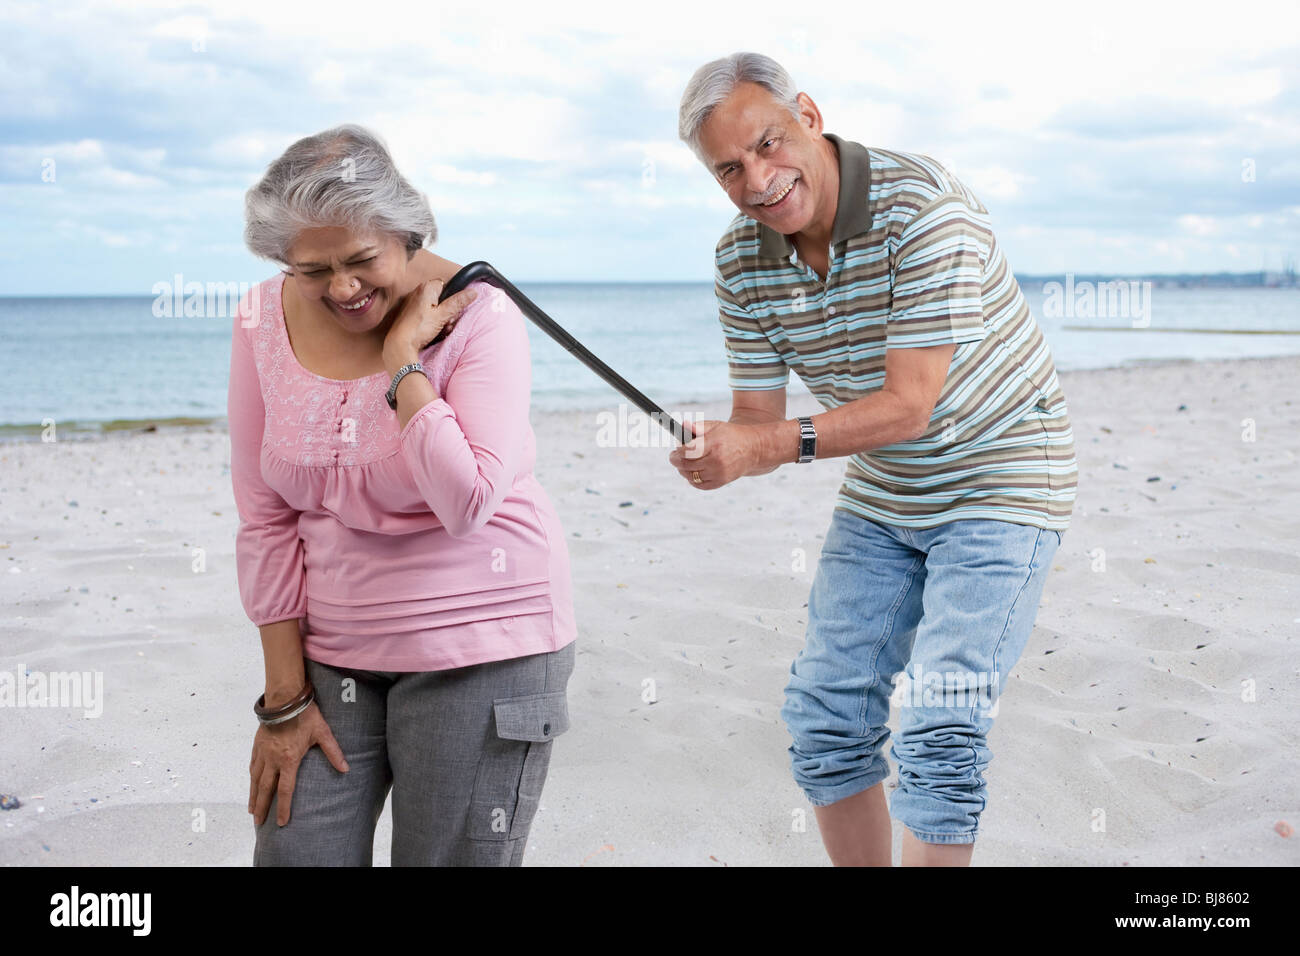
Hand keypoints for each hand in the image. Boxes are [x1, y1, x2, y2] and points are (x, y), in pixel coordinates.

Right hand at [248, 701, 347, 826]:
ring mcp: (263, 753)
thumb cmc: (305, 715)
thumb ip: (333, 752)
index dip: (284, 808)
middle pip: (266, 789)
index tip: (281, 822)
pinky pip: (252, 766)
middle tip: (258, 822)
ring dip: (253, 796)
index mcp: (289, 759)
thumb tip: (345, 768)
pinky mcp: (257, 745)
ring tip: (252, 810)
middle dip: (262, 807)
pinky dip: (252, 778)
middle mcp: (273, 759)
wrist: (284, 699)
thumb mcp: (323, 732)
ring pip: (256, 780)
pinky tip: (252, 784)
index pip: (285, 790)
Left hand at [382, 279, 479, 369]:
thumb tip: (472, 292)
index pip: (446, 285)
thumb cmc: (418, 329)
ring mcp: (412, 303)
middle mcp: (417, 292)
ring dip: (441, 319)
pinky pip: (426, 315)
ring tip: (440, 330)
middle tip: (447, 322)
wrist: (400, 345)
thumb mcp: (443, 315)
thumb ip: (458, 302)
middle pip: (441, 298)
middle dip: (447, 311)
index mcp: (426, 288)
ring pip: (435, 308)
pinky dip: (431, 323)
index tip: (453, 309)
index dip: (452, 297)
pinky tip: (432, 332)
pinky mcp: (410, 314)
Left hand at [667, 419, 763, 488]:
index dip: (678, 450)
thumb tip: (683, 426)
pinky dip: (691, 479)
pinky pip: (698, 484)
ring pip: (690, 476)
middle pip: (686, 465)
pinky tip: (692, 471)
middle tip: (674, 456)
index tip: (676, 448)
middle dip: (676, 460)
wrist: (753, 449)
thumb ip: (698, 426)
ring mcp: (719, 473)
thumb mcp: (716, 426)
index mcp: (714, 444)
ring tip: (683, 462)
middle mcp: (716, 460)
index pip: (688, 451)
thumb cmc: (731, 435)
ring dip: (682, 470)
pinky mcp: (721, 482)